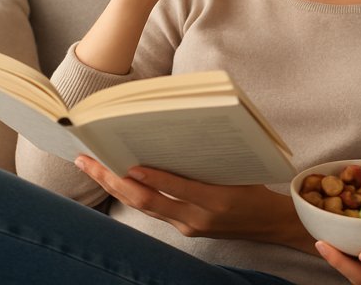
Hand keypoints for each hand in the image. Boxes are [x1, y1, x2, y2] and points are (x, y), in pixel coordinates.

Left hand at [75, 155, 313, 249]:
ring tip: (91, 167)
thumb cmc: (258, 186)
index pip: (176, 188)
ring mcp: (189, 227)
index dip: (151, 177)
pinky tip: (115, 178)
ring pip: (144, 207)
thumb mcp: (241, 168)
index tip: (128, 163)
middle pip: (147, 201)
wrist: (272, 223)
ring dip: (115, 186)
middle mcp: (198, 218)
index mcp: (217, 200)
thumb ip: (210, 157)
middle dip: (113, 180)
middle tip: (88, 161)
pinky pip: (153, 211)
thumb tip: (177, 130)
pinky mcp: (186, 229)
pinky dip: (132, 193)